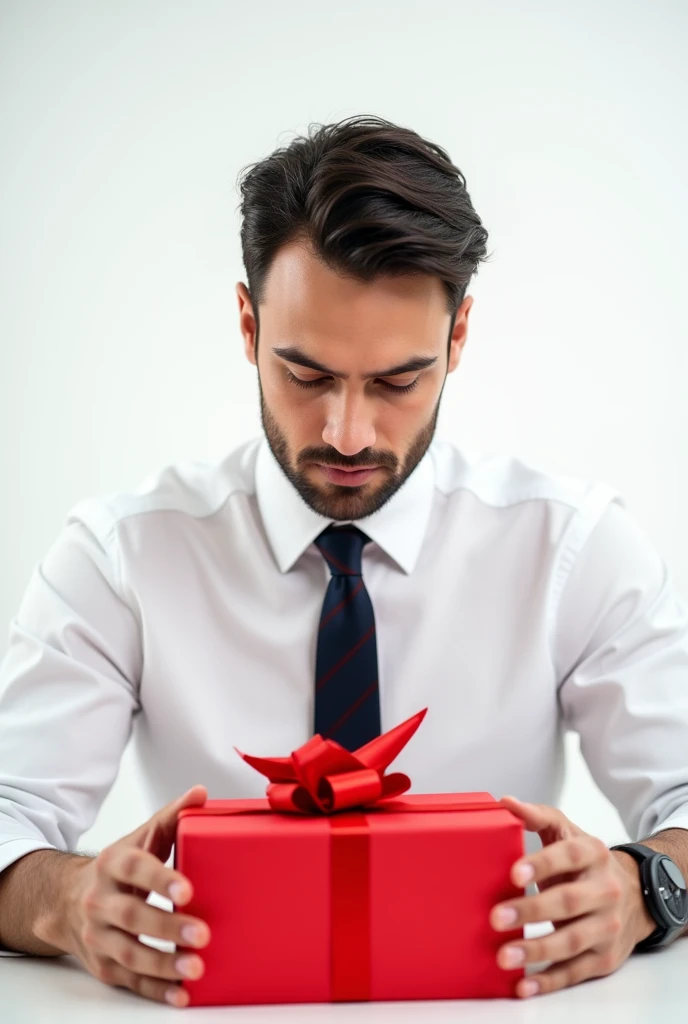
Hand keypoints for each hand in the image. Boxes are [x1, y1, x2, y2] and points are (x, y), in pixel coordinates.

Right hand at [35, 784, 209, 1007]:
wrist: (68, 900)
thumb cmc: (118, 868)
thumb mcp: (141, 838)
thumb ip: (171, 817)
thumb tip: (201, 793)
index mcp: (112, 864)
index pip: (135, 868)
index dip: (161, 878)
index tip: (188, 889)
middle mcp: (100, 901)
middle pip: (132, 916)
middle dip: (168, 927)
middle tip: (203, 934)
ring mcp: (99, 936)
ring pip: (129, 953)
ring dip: (163, 963)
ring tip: (195, 967)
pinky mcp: (104, 965)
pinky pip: (131, 980)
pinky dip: (156, 989)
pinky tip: (181, 993)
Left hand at [489, 796, 656, 998]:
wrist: (634, 896)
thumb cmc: (586, 864)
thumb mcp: (567, 833)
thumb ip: (537, 817)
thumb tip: (506, 803)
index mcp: (593, 853)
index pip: (568, 856)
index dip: (542, 864)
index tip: (514, 873)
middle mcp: (605, 890)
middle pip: (569, 902)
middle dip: (531, 910)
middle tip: (496, 917)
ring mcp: (607, 926)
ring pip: (572, 941)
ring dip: (537, 950)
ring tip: (504, 955)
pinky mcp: (604, 957)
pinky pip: (575, 971)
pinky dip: (549, 980)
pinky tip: (524, 982)